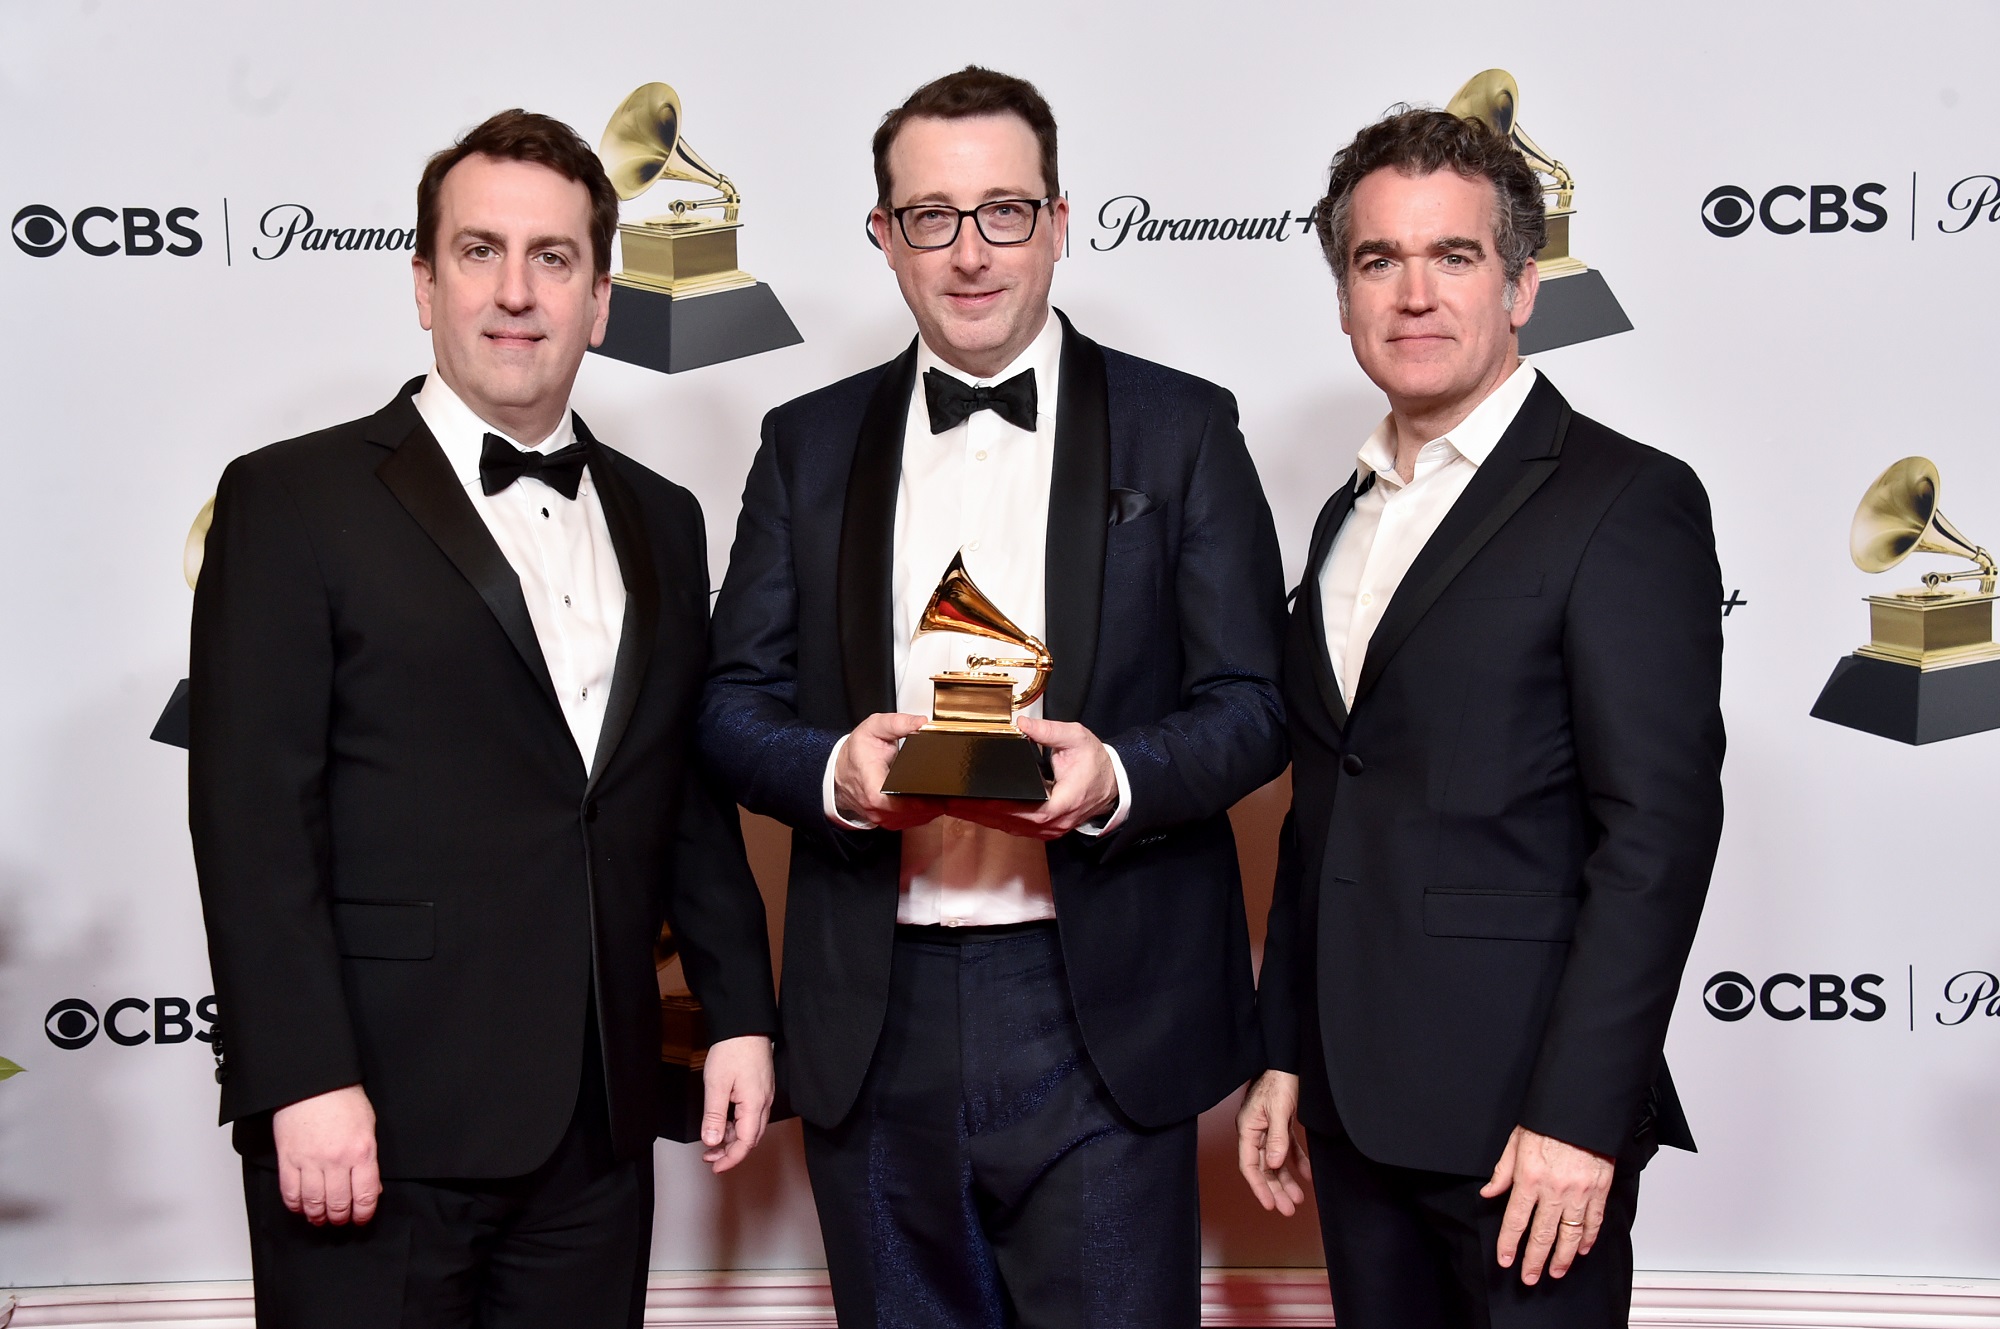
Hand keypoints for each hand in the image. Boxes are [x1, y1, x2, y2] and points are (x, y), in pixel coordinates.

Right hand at [272, 1083, 379, 1225]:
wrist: (313, 1082)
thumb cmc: (343, 1099)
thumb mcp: (368, 1126)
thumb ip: (370, 1159)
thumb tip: (372, 1188)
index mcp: (362, 1151)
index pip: (366, 1195)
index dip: (364, 1214)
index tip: (361, 1219)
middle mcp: (337, 1160)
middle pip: (338, 1203)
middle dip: (340, 1218)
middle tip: (340, 1220)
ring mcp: (311, 1161)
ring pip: (314, 1203)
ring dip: (318, 1216)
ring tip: (320, 1218)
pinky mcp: (288, 1159)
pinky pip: (290, 1192)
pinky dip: (296, 1205)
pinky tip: (301, 1208)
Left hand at [699, 1035, 775, 1173]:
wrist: (746, 1024)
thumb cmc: (733, 1050)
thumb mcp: (717, 1084)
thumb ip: (714, 1116)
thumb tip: (712, 1142)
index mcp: (754, 1105)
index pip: (745, 1143)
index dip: (731, 1159)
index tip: (715, 1167)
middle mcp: (764, 1103)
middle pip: (750, 1139)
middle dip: (730, 1152)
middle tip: (710, 1158)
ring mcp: (764, 1096)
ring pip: (751, 1128)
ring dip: (733, 1139)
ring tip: (712, 1141)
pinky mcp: (760, 1089)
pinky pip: (751, 1115)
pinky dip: (737, 1125)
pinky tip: (723, 1122)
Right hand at [833, 713, 947, 830]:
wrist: (839, 773)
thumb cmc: (856, 753)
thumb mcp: (872, 729)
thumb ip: (897, 723)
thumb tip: (920, 722)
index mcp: (872, 788)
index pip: (897, 803)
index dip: (919, 801)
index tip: (938, 791)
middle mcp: (877, 809)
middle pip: (914, 812)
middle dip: (935, 801)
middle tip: (952, 786)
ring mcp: (883, 819)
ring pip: (917, 819)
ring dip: (933, 808)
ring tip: (946, 791)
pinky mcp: (889, 822)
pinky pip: (913, 821)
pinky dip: (926, 811)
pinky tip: (933, 798)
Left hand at [946, 716, 1117, 840]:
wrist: (1115, 784)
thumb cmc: (1097, 763)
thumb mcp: (1076, 738)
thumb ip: (1048, 731)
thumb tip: (1022, 723)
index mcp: (1062, 803)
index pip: (1025, 809)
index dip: (997, 806)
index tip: (972, 797)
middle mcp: (1053, 823)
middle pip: (1008, 821)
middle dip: (977, 811)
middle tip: (948, 800)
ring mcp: (1048, 829)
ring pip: (1008, 826)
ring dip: (980, 817)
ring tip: (953, 805)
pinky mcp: (1043, 829)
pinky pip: (1014, 827)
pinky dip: (993, 819)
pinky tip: (973, 811)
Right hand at [1236, 1070, 1310, 1215]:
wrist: (1286, 1060)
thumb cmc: (1278, 1080)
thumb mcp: (1279, 1109)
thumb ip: (1276, 1137)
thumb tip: (1273, 1164)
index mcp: (1248, 1128)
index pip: (1249, 1165)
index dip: (1259, 1187)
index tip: (1270, 1205)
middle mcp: (1256, 1132)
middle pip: (1263, 1168)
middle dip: (1275, 1189)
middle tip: (1288, 1209)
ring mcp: (1268, 1129)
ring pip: (1275, 1162)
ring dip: (1286, 1180)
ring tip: (1298, 1199)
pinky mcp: (1281, 1125)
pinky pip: (1287, 1149)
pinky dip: (1296, 1162)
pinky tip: (1307, 1175)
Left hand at [1479, 1125, 1614, 1283]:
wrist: (1581, 1111)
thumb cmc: (1548, 1123)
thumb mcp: (1516, 1142)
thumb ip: (1502, 1172)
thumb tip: (1489, 1193)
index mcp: (1529, 1178)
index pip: (1515, 1220)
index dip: (1509, 1244)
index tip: (1506, 1260)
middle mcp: (1554, 1190)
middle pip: (1542, 1234)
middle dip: (1534, 1260)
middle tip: (1529, 1278)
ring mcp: (1579, 1193)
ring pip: (1570, 1234)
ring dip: (1562, 1258)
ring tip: (1555, 1272)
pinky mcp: (1599, 1191)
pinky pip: (1593, 1221)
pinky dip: (1588, 1238)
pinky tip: (1581, 1250)